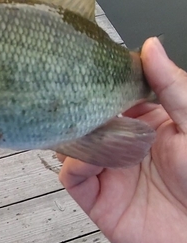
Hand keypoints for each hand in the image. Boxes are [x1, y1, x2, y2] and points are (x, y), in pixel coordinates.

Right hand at [59, 37, 186, 242]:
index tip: (90, 69)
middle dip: (79, 108)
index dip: (100, 82)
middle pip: (87, 118)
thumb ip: (172, 87)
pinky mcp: (95, 195)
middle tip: (78, 99)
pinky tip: (92, 160)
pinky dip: (75, 164)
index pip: (111, 94)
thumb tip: (151, 47)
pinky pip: (71, 175)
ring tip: (85, 131)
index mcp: (145, 121)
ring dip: (74, 136)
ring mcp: (106, 168)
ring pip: (73, 145)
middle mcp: (121, 142)